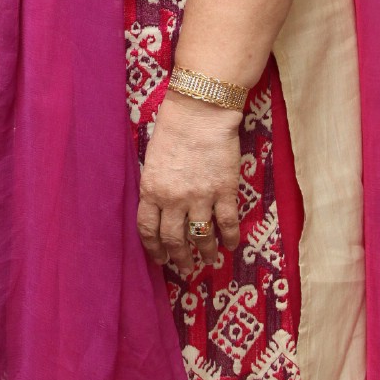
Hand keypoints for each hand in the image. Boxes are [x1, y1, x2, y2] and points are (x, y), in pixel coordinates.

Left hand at [137, 90, 241, 274]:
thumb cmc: (172, 129)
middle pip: (174, 239)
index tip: (160, 258)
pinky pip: (227, 223)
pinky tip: (230, 246)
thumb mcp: (152, 160)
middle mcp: (173, 200)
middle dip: (179, 258)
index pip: (148, 230)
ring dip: (205, 252)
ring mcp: (200, 197)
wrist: (200, 113)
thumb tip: (159, 207)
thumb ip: (155, 186)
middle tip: (184, 267)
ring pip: (201, 237)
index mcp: (151, 190)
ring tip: (208, 260)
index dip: (154, 249)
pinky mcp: (224, 191)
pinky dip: (229, 238)